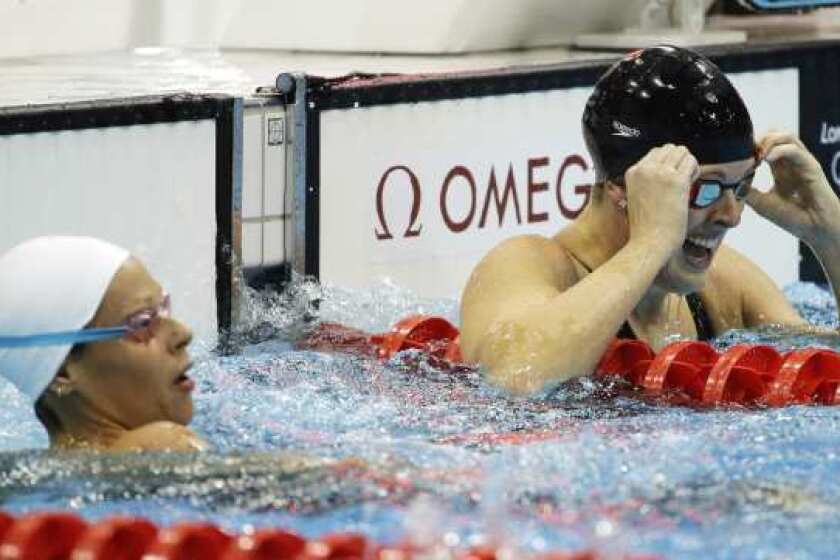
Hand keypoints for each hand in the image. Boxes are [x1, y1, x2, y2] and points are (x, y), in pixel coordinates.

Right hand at [624, 144, 697, 251]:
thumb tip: (665, 171)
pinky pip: (691, 162)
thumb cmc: (645, 227)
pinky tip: (690, 186)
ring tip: (685, 183)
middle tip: (680, 180)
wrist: (649, 242)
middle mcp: (644, 169)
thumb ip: (645, 182)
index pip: (655, 152)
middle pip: (669, 148)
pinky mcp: (676, 180)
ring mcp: (660, 173)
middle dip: (678, 161)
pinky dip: (694, 171)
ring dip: (687, 164)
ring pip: (681, 151)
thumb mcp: (636, 197)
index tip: (669, 179)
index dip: (667, 164)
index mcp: (632, 172)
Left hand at [748, 131, 839, 246]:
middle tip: (746, 153)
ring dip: (768, 141)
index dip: (750, 147)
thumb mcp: (761, 203)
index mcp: (779, 168)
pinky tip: (766, 159)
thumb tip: (729, 182)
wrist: (815, 229)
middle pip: (774, 135)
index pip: (764, 145)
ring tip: (756, 155)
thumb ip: (747, 190)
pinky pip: (795, 150)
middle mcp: (790, 162)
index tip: (737, 157)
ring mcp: (801, 162)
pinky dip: (779, 150)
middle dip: (758, 139)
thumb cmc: (792, 217)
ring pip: (786, 136)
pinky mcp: (811, 166)